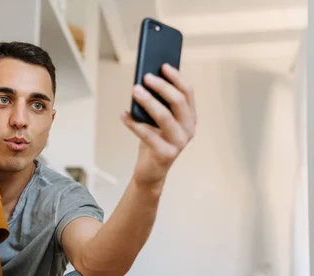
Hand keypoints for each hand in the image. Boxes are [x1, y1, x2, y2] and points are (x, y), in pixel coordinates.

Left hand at [122, 64, 196, 187]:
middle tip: (145, 77)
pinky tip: (123, 114)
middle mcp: (189, 129)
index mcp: (190, 117)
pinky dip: (134, 124)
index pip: (188, 93)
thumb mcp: (157, 121)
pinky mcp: (166, 154)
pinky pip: (148, 135)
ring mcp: (179, 143)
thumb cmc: (154, 141)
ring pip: (164, 117)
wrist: (151, 171)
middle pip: (178, 102)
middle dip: (161, 87)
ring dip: (148, 102)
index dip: (176, 78)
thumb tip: (146, 80)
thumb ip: (157, 104)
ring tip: (134, 91)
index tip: (163, 65)